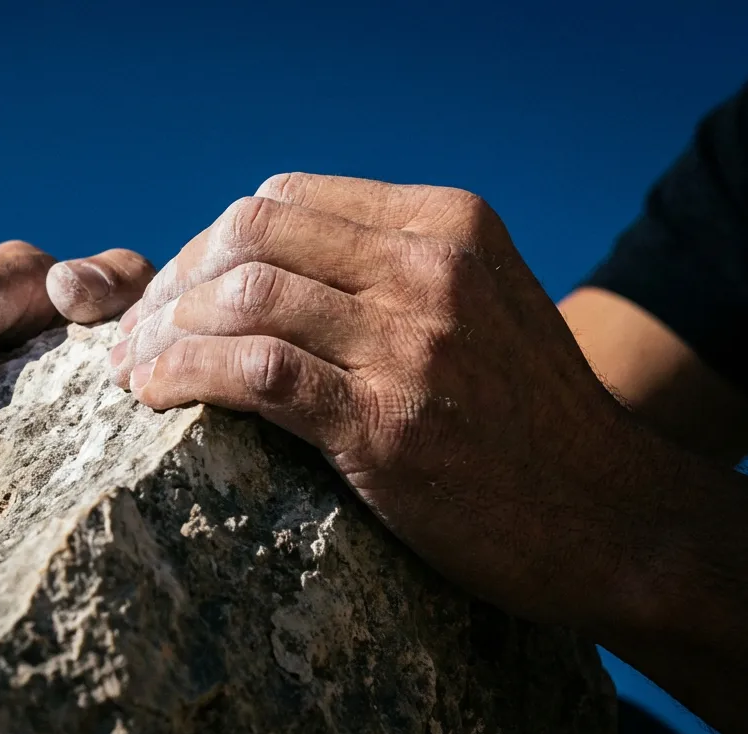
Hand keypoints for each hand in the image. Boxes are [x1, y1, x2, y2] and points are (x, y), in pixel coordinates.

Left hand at [113, 173, 636, 624]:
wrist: (614, 521)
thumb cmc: (533, 423)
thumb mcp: (483, 306)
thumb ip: (391, 272)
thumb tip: (264, 273)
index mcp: (447, 223)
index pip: (284, 198)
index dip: (211, 243)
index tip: (176, 293)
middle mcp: (429, 265)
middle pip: (250, 234)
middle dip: (174, 282)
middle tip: (136, 333)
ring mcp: (412, 340)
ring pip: (243, 297)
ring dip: (165, 333)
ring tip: (132, 371)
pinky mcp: (388, 422)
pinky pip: (253, 373)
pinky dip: (185, 376)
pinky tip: (155, 397)